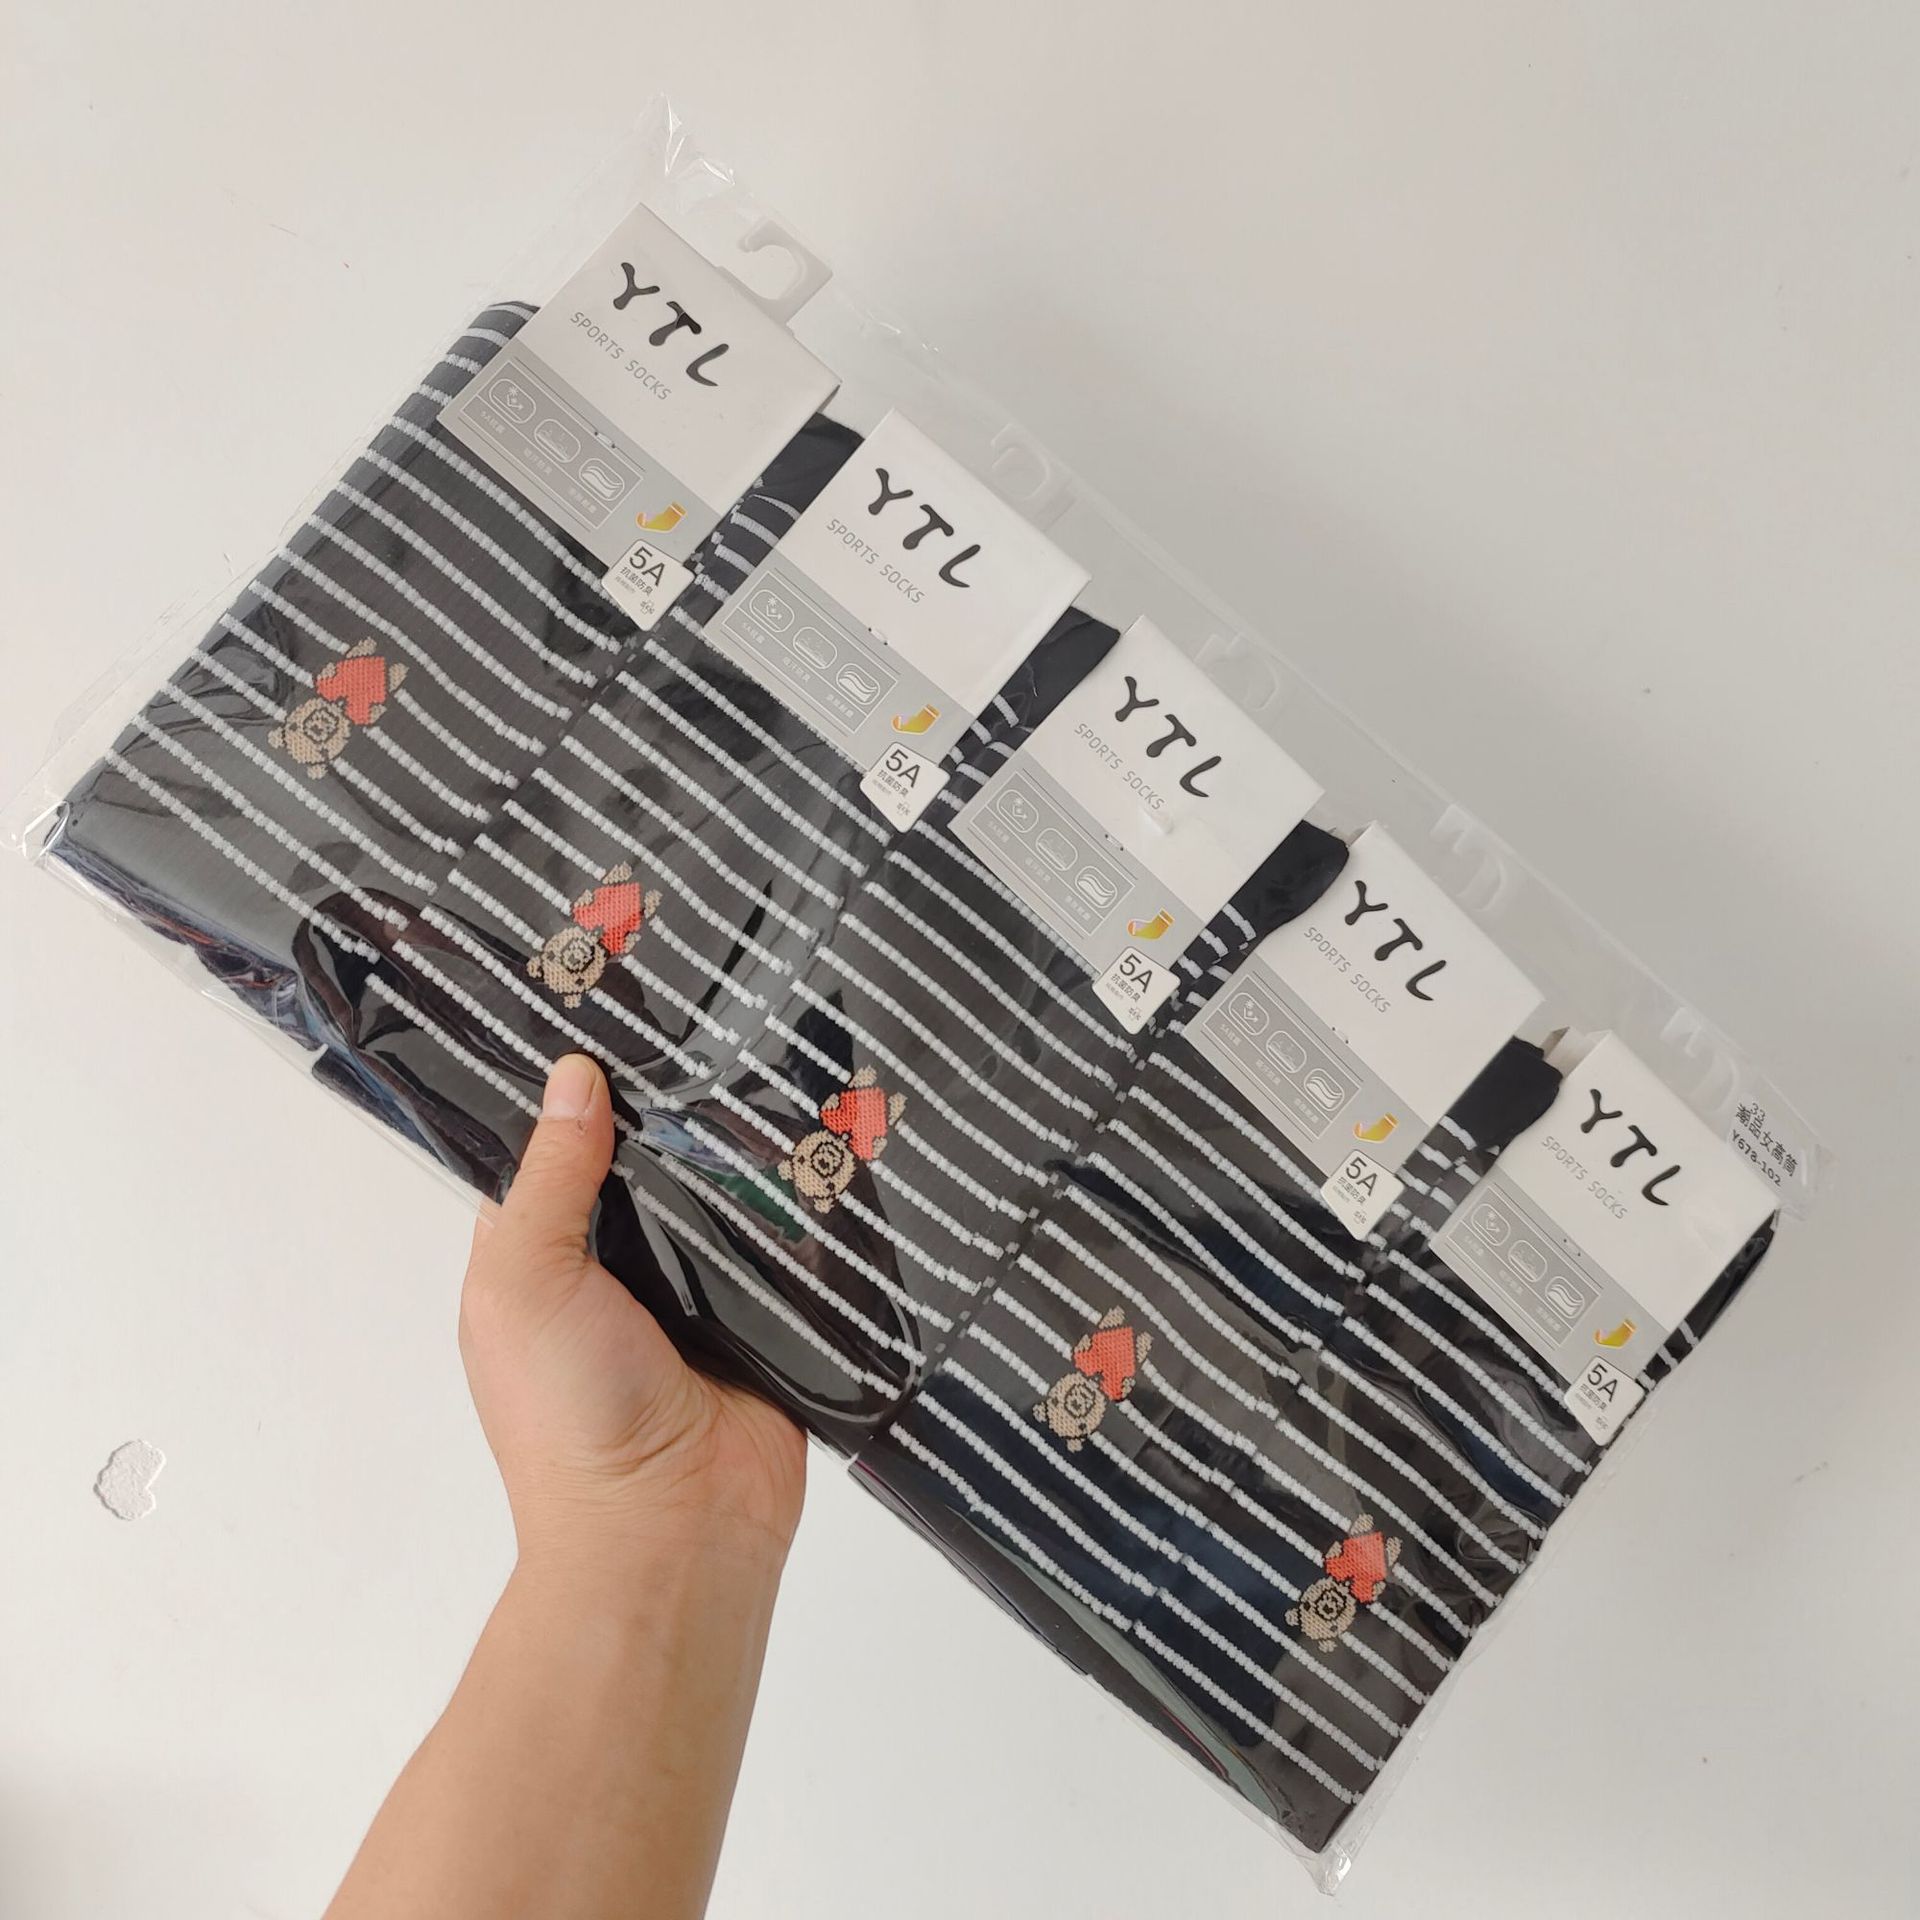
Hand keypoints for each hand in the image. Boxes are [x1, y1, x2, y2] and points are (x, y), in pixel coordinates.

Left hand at [458, 1053, 806, 1587]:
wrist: (674, 1534)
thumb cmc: (571, 1419)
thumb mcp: (523, 1284)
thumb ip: (549, 1180)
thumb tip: (574, 1077)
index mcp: (540, 1257)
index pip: (555, 1148)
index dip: (574, 1087)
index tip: (608, 1007)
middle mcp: (617, 1268)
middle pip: (648, 1161)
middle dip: (674, 1106)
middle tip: (711, 1010)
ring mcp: (697, 1291)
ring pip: (722, 1192)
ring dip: (744, 1149)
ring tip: (777, 1046)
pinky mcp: (769, 1316)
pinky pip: (789, 1242)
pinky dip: (803, 1204)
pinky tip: (828, 1134)